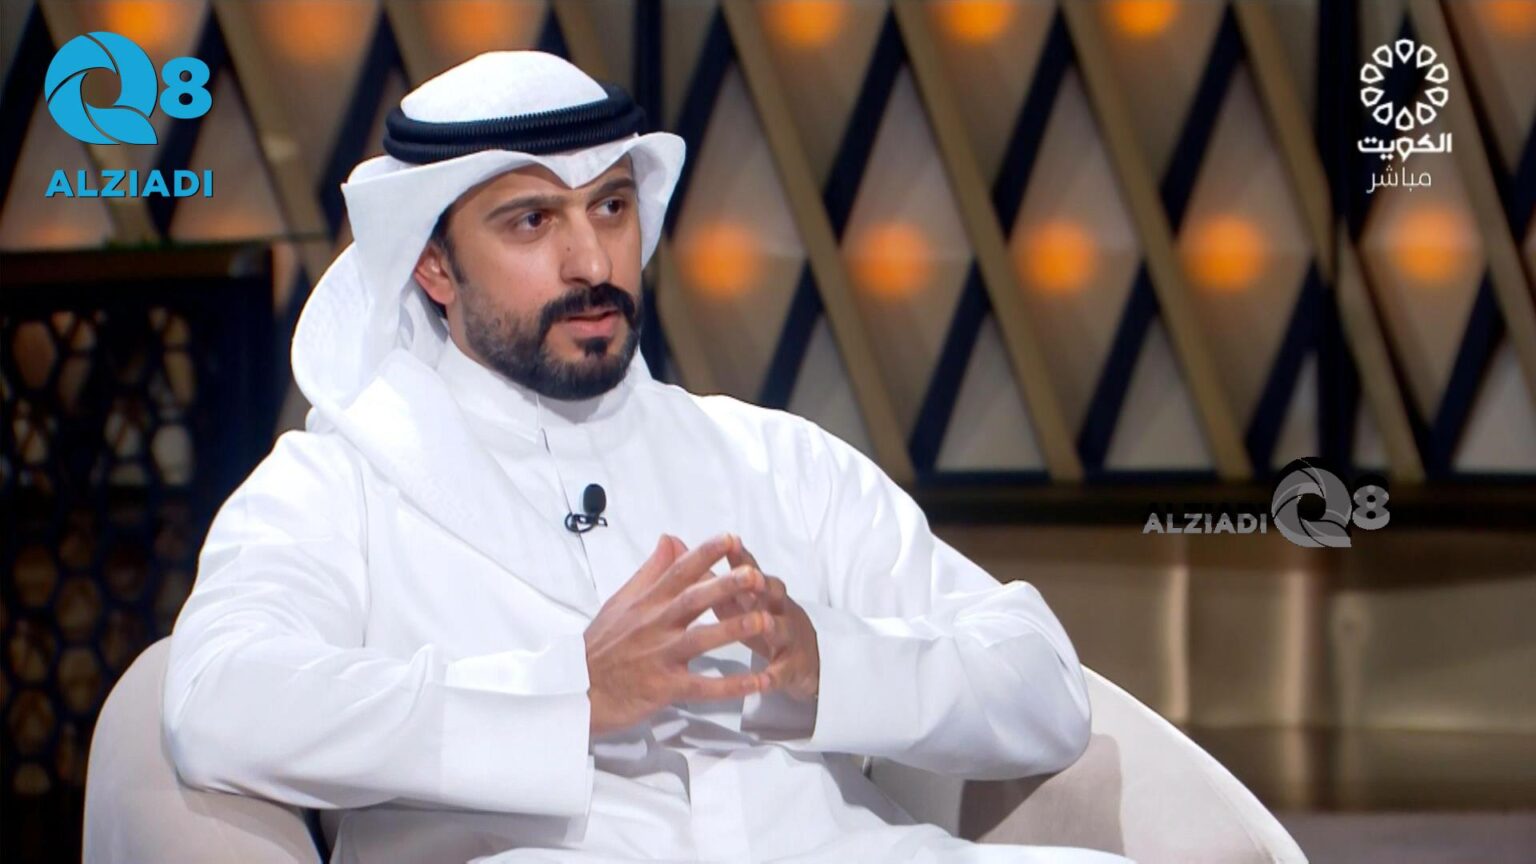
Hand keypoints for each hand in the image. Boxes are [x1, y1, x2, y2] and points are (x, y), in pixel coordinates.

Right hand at [584, 533, 774, 736]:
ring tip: (763, 621)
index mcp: (647, 603)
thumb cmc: (603, 644)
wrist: (576, 689)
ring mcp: (660, 657)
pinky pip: (702, 687)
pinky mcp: (664, 688)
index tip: (731, 538)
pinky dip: (731, 686)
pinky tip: (759, 681)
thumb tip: (671, 538)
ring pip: (699, 640)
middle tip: (755, 575)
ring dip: (731, 630)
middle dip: (724, 587)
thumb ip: (651, 571)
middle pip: (692, 601)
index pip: (678, 572)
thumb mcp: (622, 601)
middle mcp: (655, 625)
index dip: (705, 554)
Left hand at [711, 538, 819, 701]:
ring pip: (782, 629)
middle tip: (752, 578)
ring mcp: (788, 638)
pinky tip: (764, 682)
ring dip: (773, 625)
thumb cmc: (758, 620)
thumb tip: (676, 547)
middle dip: (762, 585)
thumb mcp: (733, 599)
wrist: (804, 658)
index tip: (730, 541)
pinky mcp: (792, 668)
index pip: (750, 569)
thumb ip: (708, 576)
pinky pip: (783, 672)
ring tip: (763, 623)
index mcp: (758, 592)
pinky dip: (774, 676)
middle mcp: (777, 609)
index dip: (741, 556)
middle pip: (772, 593)